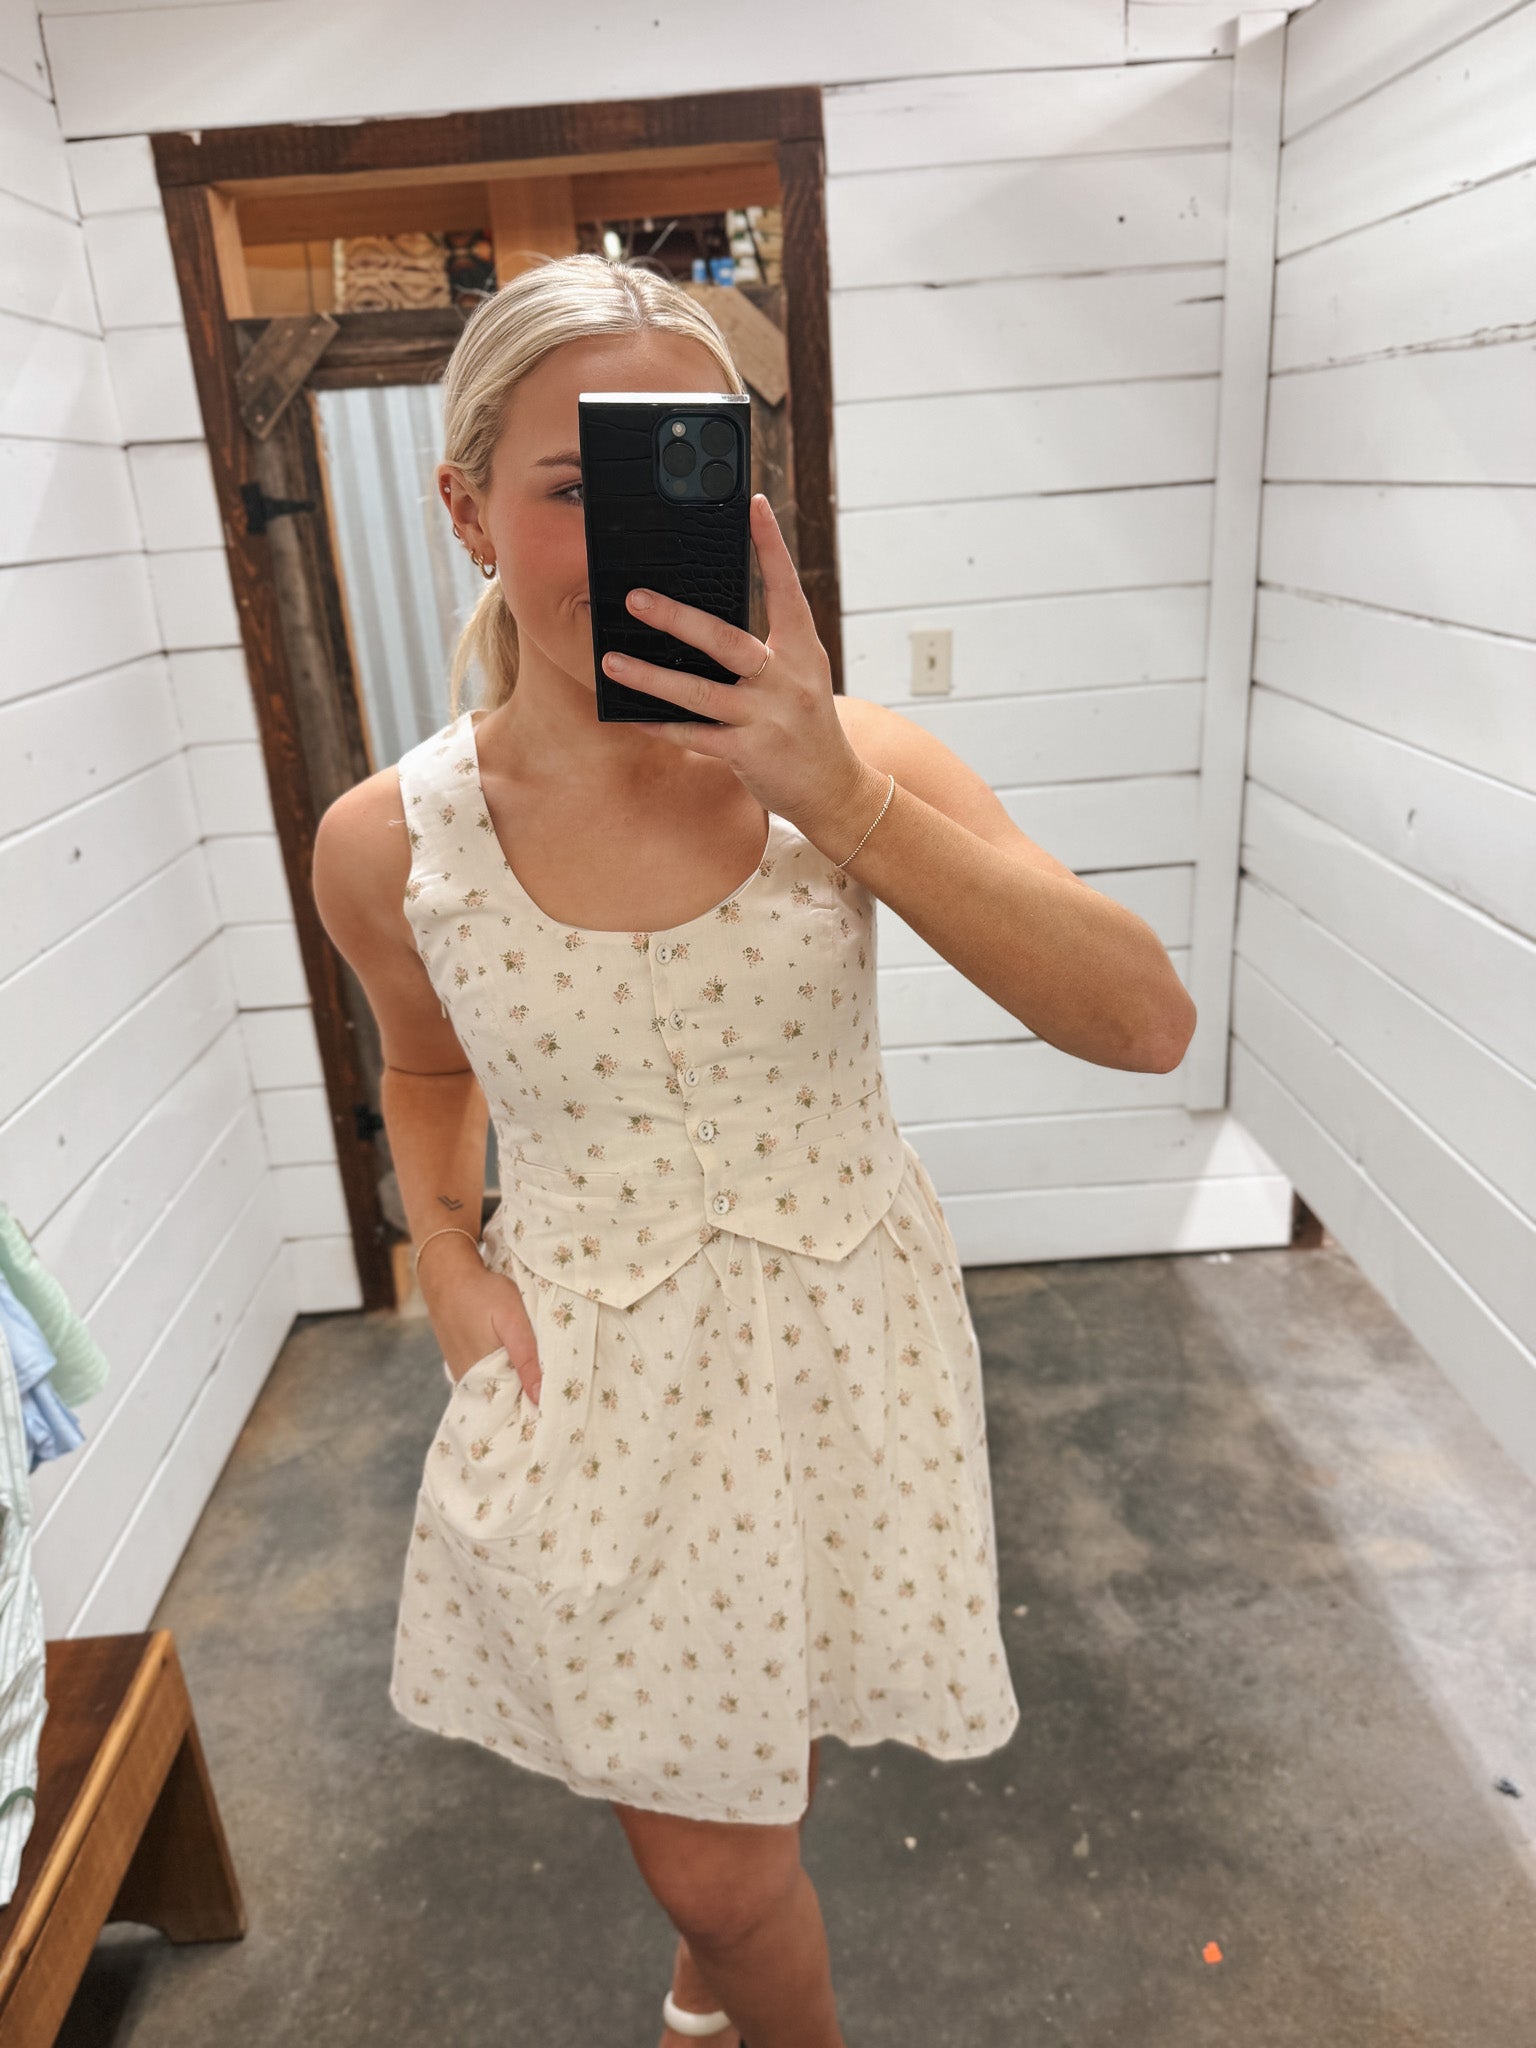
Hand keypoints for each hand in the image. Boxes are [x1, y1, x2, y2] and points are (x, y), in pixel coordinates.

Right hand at [430, 1264, 542, 1404]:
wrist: (447, 1275)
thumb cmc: (482, 1294)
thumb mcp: (512, 1321)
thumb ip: (526, 1359)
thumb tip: (538, 1398)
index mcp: (482, 1378)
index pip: (513, 1407)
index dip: (535, 1409)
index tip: (558, 1409)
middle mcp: (469, 1381)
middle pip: (505, 1399)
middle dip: (528, 1397)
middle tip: (556, 1393)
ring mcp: (463, 1372)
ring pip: (497, 1386)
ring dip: (516, 1384)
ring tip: (542, 1378)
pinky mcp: (462, 1361)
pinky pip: (487, 1376)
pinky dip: (503, 1372)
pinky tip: (517, 1362)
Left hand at [598, 493, 878, 844]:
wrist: (834, 788)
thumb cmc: (808, 726)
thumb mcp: (801, 676)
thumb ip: (765, 650)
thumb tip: (703, 623)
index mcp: (801, 650)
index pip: (786, 589)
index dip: (771, 546)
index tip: (754, 505)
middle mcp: (786, 679)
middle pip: (726, 640)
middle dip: (677, 618)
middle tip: (637, 598)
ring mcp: (768, 717)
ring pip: (698, 692)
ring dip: (650, 677)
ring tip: (611, 660)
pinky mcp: (749, 752)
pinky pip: (694, 735)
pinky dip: (661, 725)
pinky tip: (632, 716)